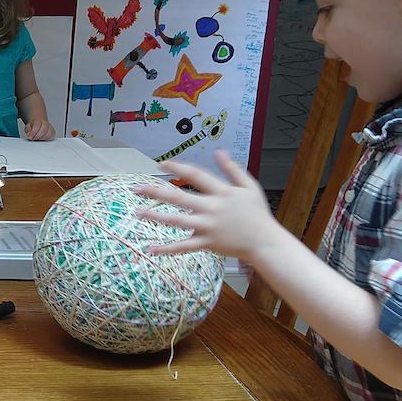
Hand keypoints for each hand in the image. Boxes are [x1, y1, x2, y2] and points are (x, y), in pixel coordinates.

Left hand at [23, 117, 56, 140]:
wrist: (38, 124)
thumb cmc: (33, 126)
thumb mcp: (28, 127)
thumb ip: (27, 130)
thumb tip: (29, 134)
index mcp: (38, 120)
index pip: (37, 125)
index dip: (33, 132)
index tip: (30, 137)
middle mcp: (45, 123)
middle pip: (44, 129)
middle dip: (37, 136)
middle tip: (33, 139)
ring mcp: (50, 128)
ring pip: (49, 134)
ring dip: (42, 138)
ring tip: (38, 140)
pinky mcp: (53, 133)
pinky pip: (52, 137)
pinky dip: (47, 139)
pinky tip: (42, 140)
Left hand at [133, 151, 282, 258]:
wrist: (265, 242)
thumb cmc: (257, 214)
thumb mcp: (250, 187)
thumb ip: (233, 169)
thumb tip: (220, 152)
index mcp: (222, 192)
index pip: (195, 175)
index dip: (177, 168)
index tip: (161, 164)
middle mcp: (212, 208)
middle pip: (179, 197)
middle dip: (156, 191)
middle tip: (136, 187)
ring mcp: (208, 227)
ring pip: (177, 221)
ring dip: (155, 216)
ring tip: (137, 212)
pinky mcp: (207, 243)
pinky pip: (183, 246)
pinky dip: (166, 248)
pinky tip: (150, 248)